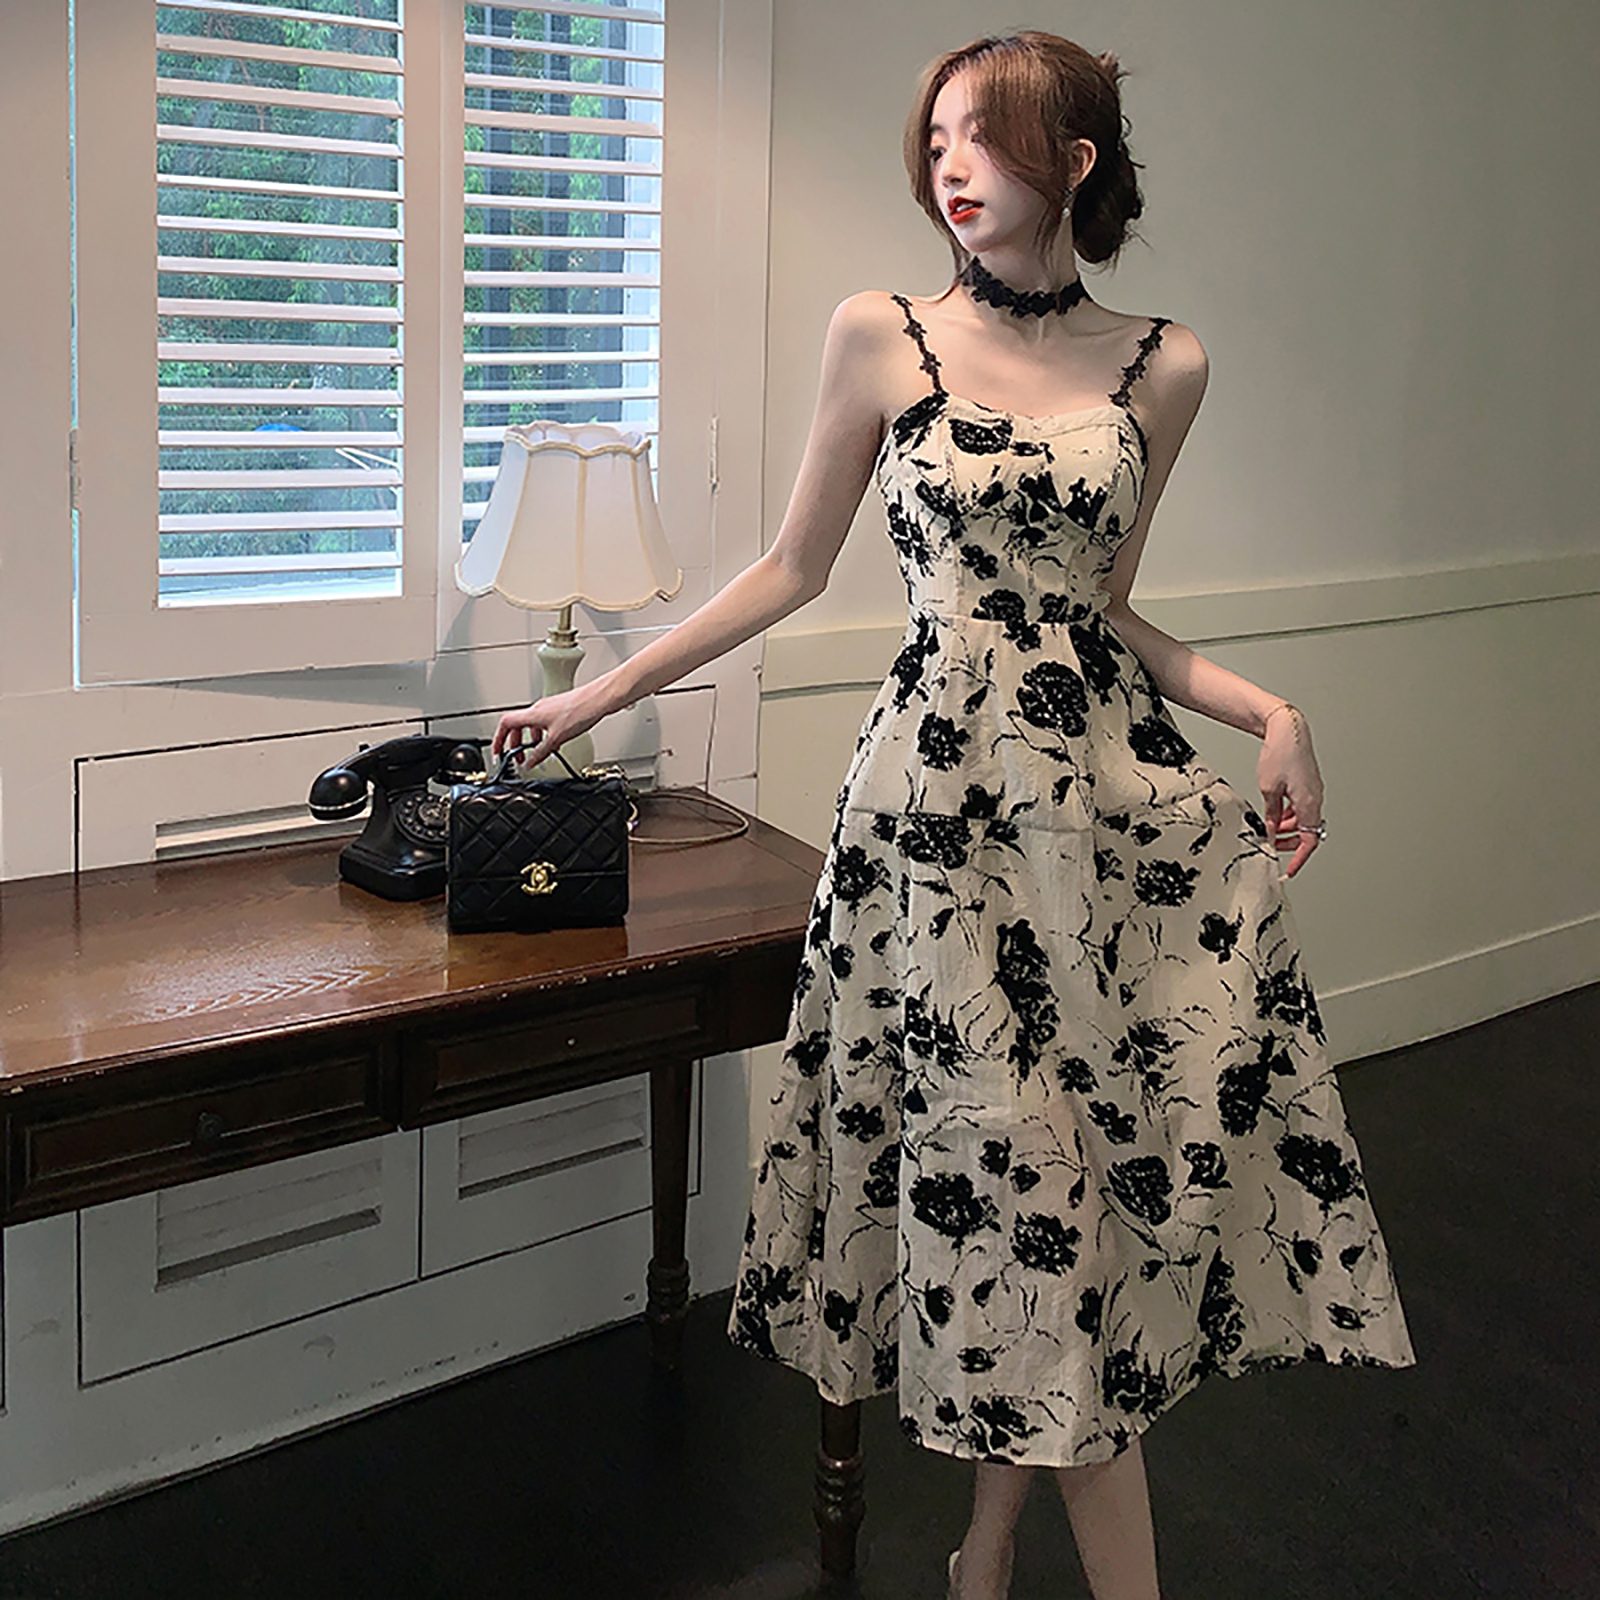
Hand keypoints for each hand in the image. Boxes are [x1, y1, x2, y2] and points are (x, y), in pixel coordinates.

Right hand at [491, 683, 604, 768]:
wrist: (599, 699)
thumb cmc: (580, 711)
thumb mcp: (556, 738)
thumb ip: (540, 753)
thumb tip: (530, 763)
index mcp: (532, 714)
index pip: (505, 724)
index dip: (499, 739)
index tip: (498, 752)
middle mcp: (538, 709)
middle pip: (517, 726)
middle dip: (516, 744)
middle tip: (519, 758)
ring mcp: (549, 709)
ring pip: (532, 726)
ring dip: (531, 741)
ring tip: (536, 754)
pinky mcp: (560, 710)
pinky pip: (545, 725)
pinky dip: (544, 736)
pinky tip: (553, 744)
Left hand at [1257, 704, 1324, 879]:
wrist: (1287, 729)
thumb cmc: (1280, 754)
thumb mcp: (1268, 790)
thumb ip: (1271, 816)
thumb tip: (1270, 834)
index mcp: (1309, 804)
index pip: (1308, 842)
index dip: (1298, 859)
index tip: (1289, 870)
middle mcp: (1315, 799)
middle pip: (1306, 832)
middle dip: (1289, 843)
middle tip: (1272, 847)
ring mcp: (1313, 792)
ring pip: (1302, 820)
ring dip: (1287, 828)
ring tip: (1269, 828)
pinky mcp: (1308, 785)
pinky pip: (1301, 808)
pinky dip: (1288, 815)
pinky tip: (1274, 813)